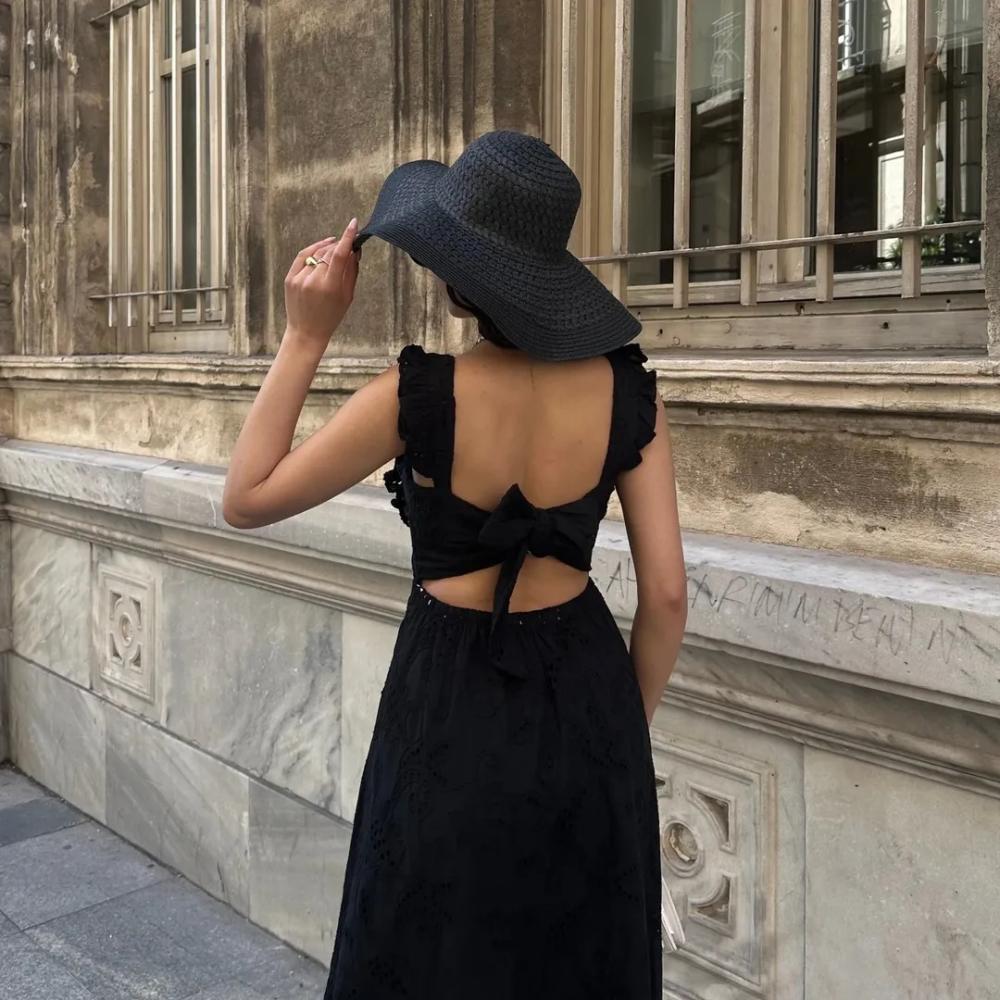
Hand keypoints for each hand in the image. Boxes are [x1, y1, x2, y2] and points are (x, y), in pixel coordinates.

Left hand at [283, 218, 360, 346]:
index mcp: (330, 287)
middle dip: (340, 245)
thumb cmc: (331, 317)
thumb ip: (351, 272)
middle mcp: (313, 280)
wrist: (306, 332)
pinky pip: (303, 256)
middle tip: (349, 244)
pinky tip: (322, 247)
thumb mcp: (347, 297)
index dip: (348, 237)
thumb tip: (354, 250)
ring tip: (337, 249)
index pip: (340, 255)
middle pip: (329, 252)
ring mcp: (299, 278)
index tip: (353, 224)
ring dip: (328, 248)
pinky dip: (313, 249)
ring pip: (317, 253)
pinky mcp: (290, 278)